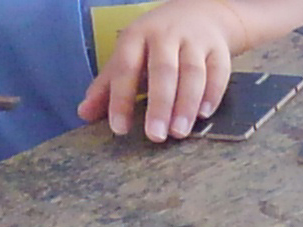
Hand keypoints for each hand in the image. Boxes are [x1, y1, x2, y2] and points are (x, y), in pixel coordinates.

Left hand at [83, 0, 244, 141]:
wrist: (200, 14)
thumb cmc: (157, 43)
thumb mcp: (129, 55)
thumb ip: (108, 85)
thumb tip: (83, 113)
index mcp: (137, 36)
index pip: (126, 67)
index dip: (121, 98)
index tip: (119, 129)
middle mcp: (166, 35)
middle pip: (163, 70)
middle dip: (159, 104)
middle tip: (155, 136)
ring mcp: (195, 41)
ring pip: (192, 73)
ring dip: (186, 105)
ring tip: (179, 132)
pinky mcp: (219, 50)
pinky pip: (218, 73)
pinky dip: (212, 95)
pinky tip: (204, 115)